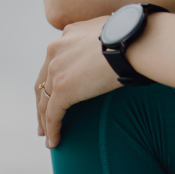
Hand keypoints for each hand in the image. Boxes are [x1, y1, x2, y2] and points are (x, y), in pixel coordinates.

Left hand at [35, 16, 120, 147]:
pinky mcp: (62, 88)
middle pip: (43, 81)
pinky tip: (54, 142)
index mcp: (68, 34)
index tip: (53, 91)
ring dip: (44, 120)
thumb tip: (113, 45)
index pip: (54, 60)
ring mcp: (57, 69)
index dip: (52, 78)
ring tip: (47, 135)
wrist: (133, 42)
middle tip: (43, 119)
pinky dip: (52, 130)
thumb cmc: (131, 37)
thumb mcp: (110, 30)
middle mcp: (57, 49)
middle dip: (42, 101)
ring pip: (44, 100)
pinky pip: (53, 114)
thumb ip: (101, 39)